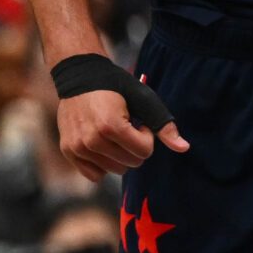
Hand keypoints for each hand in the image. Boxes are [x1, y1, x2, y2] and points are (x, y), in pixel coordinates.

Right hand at [57, 88, 185, 183]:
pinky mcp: (68, 150)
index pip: (144, 152)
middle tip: (124, 127)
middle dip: (134, 148)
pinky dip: (102, 165)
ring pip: (113, 170)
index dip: (146, 137)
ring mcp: (77, 147)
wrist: (79, 77)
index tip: (136, 122)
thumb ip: (163, 125)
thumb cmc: (115, 86)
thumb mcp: (143, 100)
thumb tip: (184, 148)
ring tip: (111, 135)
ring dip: (118, 156)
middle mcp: (91, 140)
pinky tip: (101, 147)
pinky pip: (94, 174)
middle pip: (130, 163)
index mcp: (110, 127)